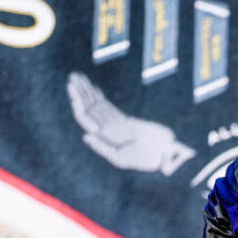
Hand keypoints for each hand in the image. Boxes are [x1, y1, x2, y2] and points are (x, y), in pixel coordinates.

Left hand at [67, 72, 195, 175]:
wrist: (165, 156)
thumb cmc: (145, 161)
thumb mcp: (122, 159)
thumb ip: (103, 149)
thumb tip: (85, 136)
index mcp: (103, 139)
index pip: (86, 119)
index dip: (77, 103)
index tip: (72, 89)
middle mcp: (107, 132)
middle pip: (89, 109)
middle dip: (80, 93)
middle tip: (72, 76)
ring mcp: (116, 126)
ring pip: (97, 106)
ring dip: (87, 91)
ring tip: (77, 76)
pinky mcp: (126, 122)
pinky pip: (109, 107)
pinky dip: (99, 97)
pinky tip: (93, 88)